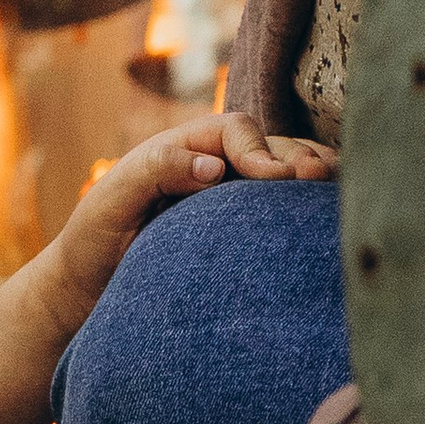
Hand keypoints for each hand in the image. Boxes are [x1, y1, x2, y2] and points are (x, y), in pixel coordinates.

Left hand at [52, 109, 337, 316]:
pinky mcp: (242, 234)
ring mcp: (232, 200)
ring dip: (312, 178)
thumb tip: (213, 166)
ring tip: (338, 191)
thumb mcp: (111, 201)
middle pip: (271, 147)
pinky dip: (306, 211)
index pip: (236, 131)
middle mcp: (213, 167)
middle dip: (300, 158)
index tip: (276, 179)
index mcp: (184, 149)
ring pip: (284, 177)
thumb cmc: (92, 243)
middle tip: (318, 180)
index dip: (260, 150)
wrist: (87, 292)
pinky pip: (280, 215)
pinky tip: (328, 219)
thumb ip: (154, 170)